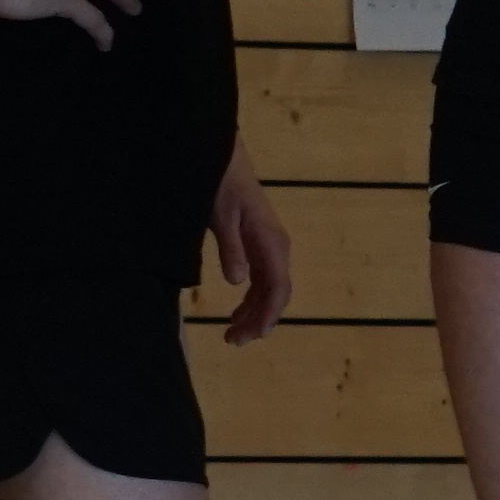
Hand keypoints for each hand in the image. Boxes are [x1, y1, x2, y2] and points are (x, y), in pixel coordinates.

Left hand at [212, 147, 295, 341]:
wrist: (222, 157)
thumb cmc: (221, 183)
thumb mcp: (221, 215)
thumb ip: (231, 248)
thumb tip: (238, 282)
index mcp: (271, 243)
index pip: (278, 288)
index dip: (267, 315)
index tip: (252, 336)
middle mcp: (276, 247)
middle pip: (275, 294)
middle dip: (258, 321)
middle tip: (232, 341)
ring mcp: (269, 247)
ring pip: (268, 290)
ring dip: (254, 314)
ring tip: (232, 333)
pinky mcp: (258, 245)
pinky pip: (261, 280)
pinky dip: (250, 299)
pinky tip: (236, 312)